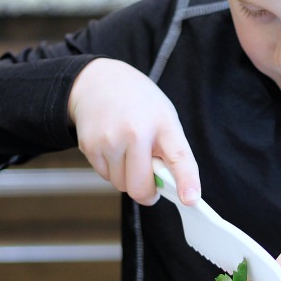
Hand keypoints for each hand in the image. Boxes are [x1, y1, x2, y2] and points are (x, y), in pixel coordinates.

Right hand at [68, 58, 199, 205]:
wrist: (97, 81)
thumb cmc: (139, 104)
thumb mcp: (164, 116)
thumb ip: (170, 150)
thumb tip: (171, 189)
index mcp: (163, 123)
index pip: (179, 157)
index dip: (187, 181)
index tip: (191, 200)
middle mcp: (136, 132)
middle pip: (140, 187)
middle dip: (147, 192)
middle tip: (152, 184)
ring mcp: (110, 140)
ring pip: (122, 185)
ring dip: (128, 178)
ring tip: (129, 151)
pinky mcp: (90, 147)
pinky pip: (106, 177)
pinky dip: (112, 170)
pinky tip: (113, 147)